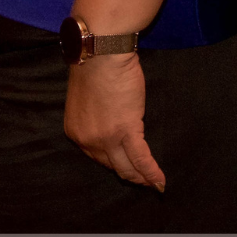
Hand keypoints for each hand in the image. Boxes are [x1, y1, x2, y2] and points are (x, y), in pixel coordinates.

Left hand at [64, 54, 165, 191]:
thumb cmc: (96, 65)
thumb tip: (111, 121)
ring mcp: (106, 138)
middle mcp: (88, 141)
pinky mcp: (126, 131)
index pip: (97, 156)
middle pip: (111, 166)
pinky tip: (160, 182)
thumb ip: (95, 116)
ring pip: (127, 167)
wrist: (101, 52)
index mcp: (76, 132)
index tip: (125, 164)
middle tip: (141, 180)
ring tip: (153, 185)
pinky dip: (152, 173)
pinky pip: (141, 159)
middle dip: (127, 174)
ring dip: (141, 178)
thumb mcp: (88, 97)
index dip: (113, 162)